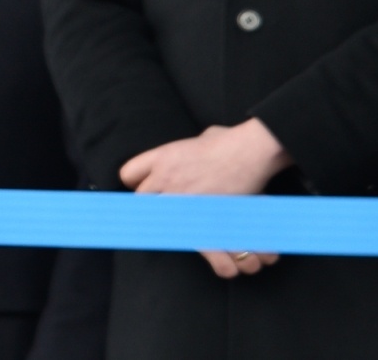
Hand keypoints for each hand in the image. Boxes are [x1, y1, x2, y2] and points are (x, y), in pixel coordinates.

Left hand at [118, 119, 293, 278]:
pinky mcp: (197, 216)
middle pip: (139, 200)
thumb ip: (187, 152)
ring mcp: (179, 199)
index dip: (135, 183)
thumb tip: (190, 154)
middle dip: (147, 205)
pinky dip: (182, 237)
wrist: (249, 153)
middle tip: (159, 209)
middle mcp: (165, 179)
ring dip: (165, 223)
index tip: (144, 188)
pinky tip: (189, 238)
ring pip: (156, 220)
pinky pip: (178, 235)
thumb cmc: (227, 141)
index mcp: (162, 158)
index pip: (129, 174)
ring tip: (174, 225)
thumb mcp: (197, 138)